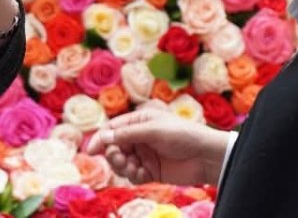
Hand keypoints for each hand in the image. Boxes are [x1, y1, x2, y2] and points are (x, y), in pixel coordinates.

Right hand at [85, 109, 231, 186]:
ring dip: (123, 167)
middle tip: (120, 159)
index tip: (91, 151)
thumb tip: (103, 137)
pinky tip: (142, 174)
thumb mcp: (153, 130)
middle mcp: (139, 137)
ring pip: (122, 163)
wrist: (206, 156)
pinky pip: (133, 175)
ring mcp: (145, 155)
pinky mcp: (151, 171)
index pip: (113, 128)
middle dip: (114, 155)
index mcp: (140, 120)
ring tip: (133, 168)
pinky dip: (133, 176)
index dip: (101, 139)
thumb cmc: (183, 134)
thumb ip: (127, 134)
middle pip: (114, 147)